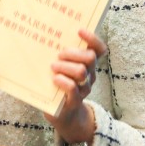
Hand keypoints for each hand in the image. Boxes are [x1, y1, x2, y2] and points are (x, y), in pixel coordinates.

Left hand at [44, 29, 106, 144]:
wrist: (61, 114)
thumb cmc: (58, 84)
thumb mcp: (61, 67)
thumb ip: (60, 55)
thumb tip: (45, 34)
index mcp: (87, 64)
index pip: (99, 49)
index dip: (93, 39)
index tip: (79, 31)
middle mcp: (89, 75)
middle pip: (90, 58)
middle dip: (74, 53)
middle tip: (59, 54)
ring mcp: (84, 88)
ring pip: (82, 72)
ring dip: (66, 67)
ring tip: (53, 67)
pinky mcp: (74, 101)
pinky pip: (73, 88)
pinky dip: (63, 81)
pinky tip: (55, 79)